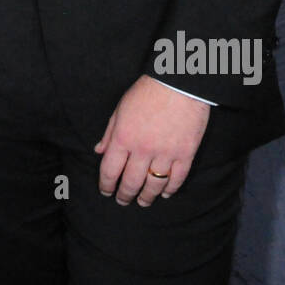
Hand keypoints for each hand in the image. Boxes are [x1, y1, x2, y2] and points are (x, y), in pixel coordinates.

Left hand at [93, 74, 209, 205]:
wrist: (179, 83)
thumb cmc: (147, 91)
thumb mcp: (120, 108)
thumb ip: (109, 132)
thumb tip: (99, 151)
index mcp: (123, 137)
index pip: (110, 170)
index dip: (106, 185)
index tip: (106, 191)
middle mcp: (142, 149)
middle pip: (131, 182)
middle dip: (124, 195)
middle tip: (122, 201)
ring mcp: (165, 153)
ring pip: (153, 185)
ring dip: (147, 197)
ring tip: (143, 202)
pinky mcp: (185, 154)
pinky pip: (177, 179)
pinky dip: (170, 189)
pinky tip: (165, 193)